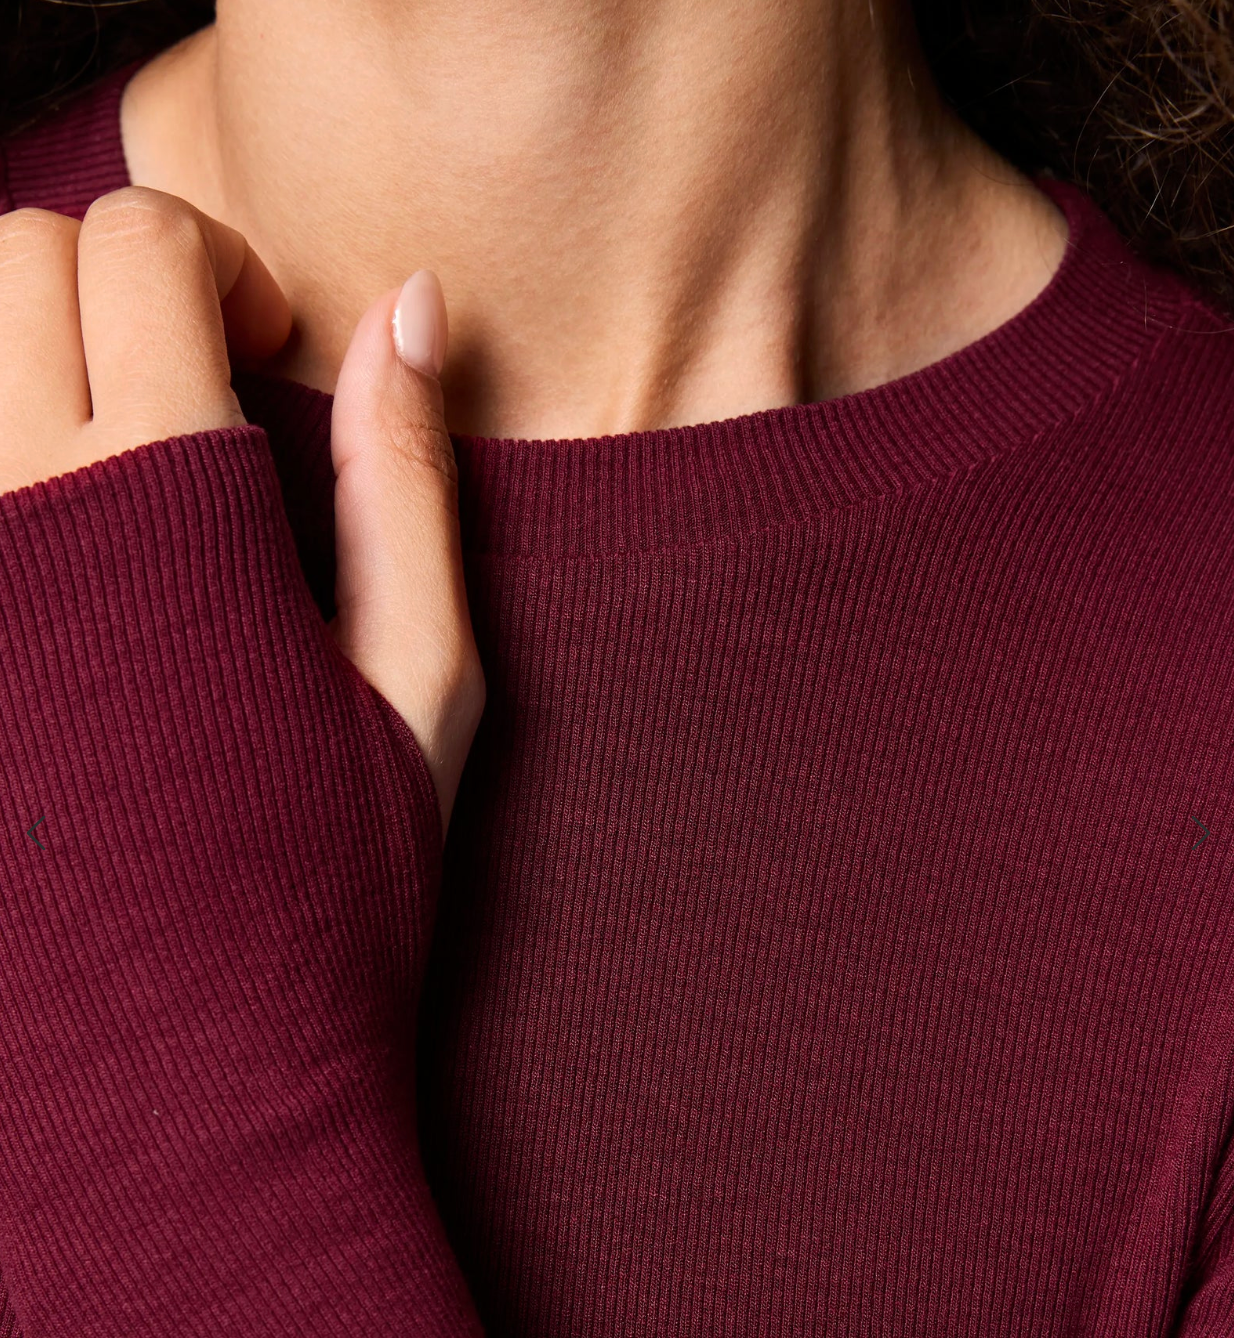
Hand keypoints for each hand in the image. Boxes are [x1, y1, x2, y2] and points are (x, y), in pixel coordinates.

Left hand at [0, 186, 483, 832]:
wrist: (184, 1075)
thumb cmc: (327, 880)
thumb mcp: (416, 678)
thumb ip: (405, 478)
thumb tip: (411, 305)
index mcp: (163, 505)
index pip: (137, 243)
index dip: (221, 265)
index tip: (265, 353)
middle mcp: (15, 519)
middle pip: (8, 256)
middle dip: (108, 279)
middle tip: (184, 382)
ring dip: (31, 363)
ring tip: (110, 461)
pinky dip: (1, 470)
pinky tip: (61, 553)